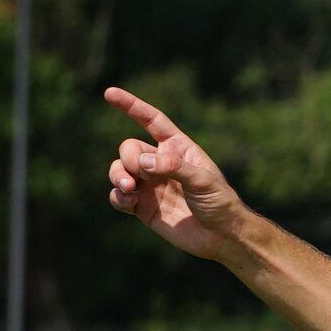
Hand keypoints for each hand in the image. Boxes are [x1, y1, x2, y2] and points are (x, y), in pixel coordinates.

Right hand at [103, 86, 248, 260]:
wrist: (222, 236)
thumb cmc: (219, 203)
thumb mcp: (202, 180)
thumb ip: (173, 167)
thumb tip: (143, 162)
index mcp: (177, 148)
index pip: (151, 120)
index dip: (132, 106)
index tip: (109, 93)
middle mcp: (160, 163)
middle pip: (129, 148)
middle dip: (128, 158)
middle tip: (139, 174)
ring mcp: (150, 185)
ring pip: (119, 170)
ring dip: (117, 175)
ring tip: (129, 188)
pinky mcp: (143, 207)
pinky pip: (118, 196)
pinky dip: (117, 197)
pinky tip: (129, 202)